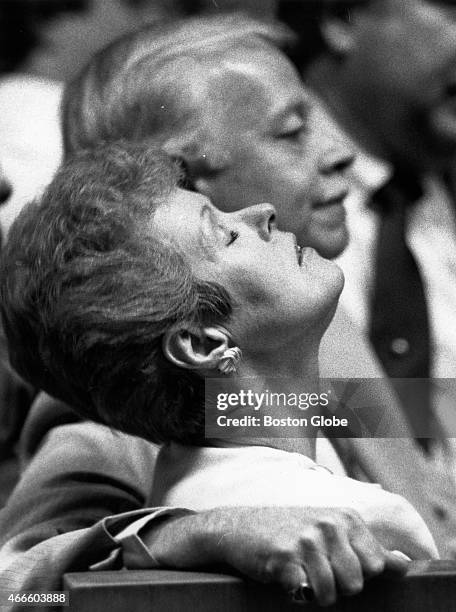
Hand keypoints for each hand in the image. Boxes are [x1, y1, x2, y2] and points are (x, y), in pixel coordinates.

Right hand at [142, 506, 409, 606]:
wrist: (238, 527)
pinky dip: (296, 593)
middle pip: (357, 582)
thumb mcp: (331, 532)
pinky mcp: (286, 557)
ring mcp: (307, 540)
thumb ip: (369, 549)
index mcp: (344, 516)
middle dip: (337, 587)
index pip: (377, 565)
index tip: (335, 566)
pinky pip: (307, 594)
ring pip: (333, 593)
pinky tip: (284, 576)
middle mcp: (329, 524)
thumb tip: (405, 564)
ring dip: (315, 593)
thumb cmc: (288, 531)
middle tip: (314, 571)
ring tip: (300, 574)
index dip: (357, 576)